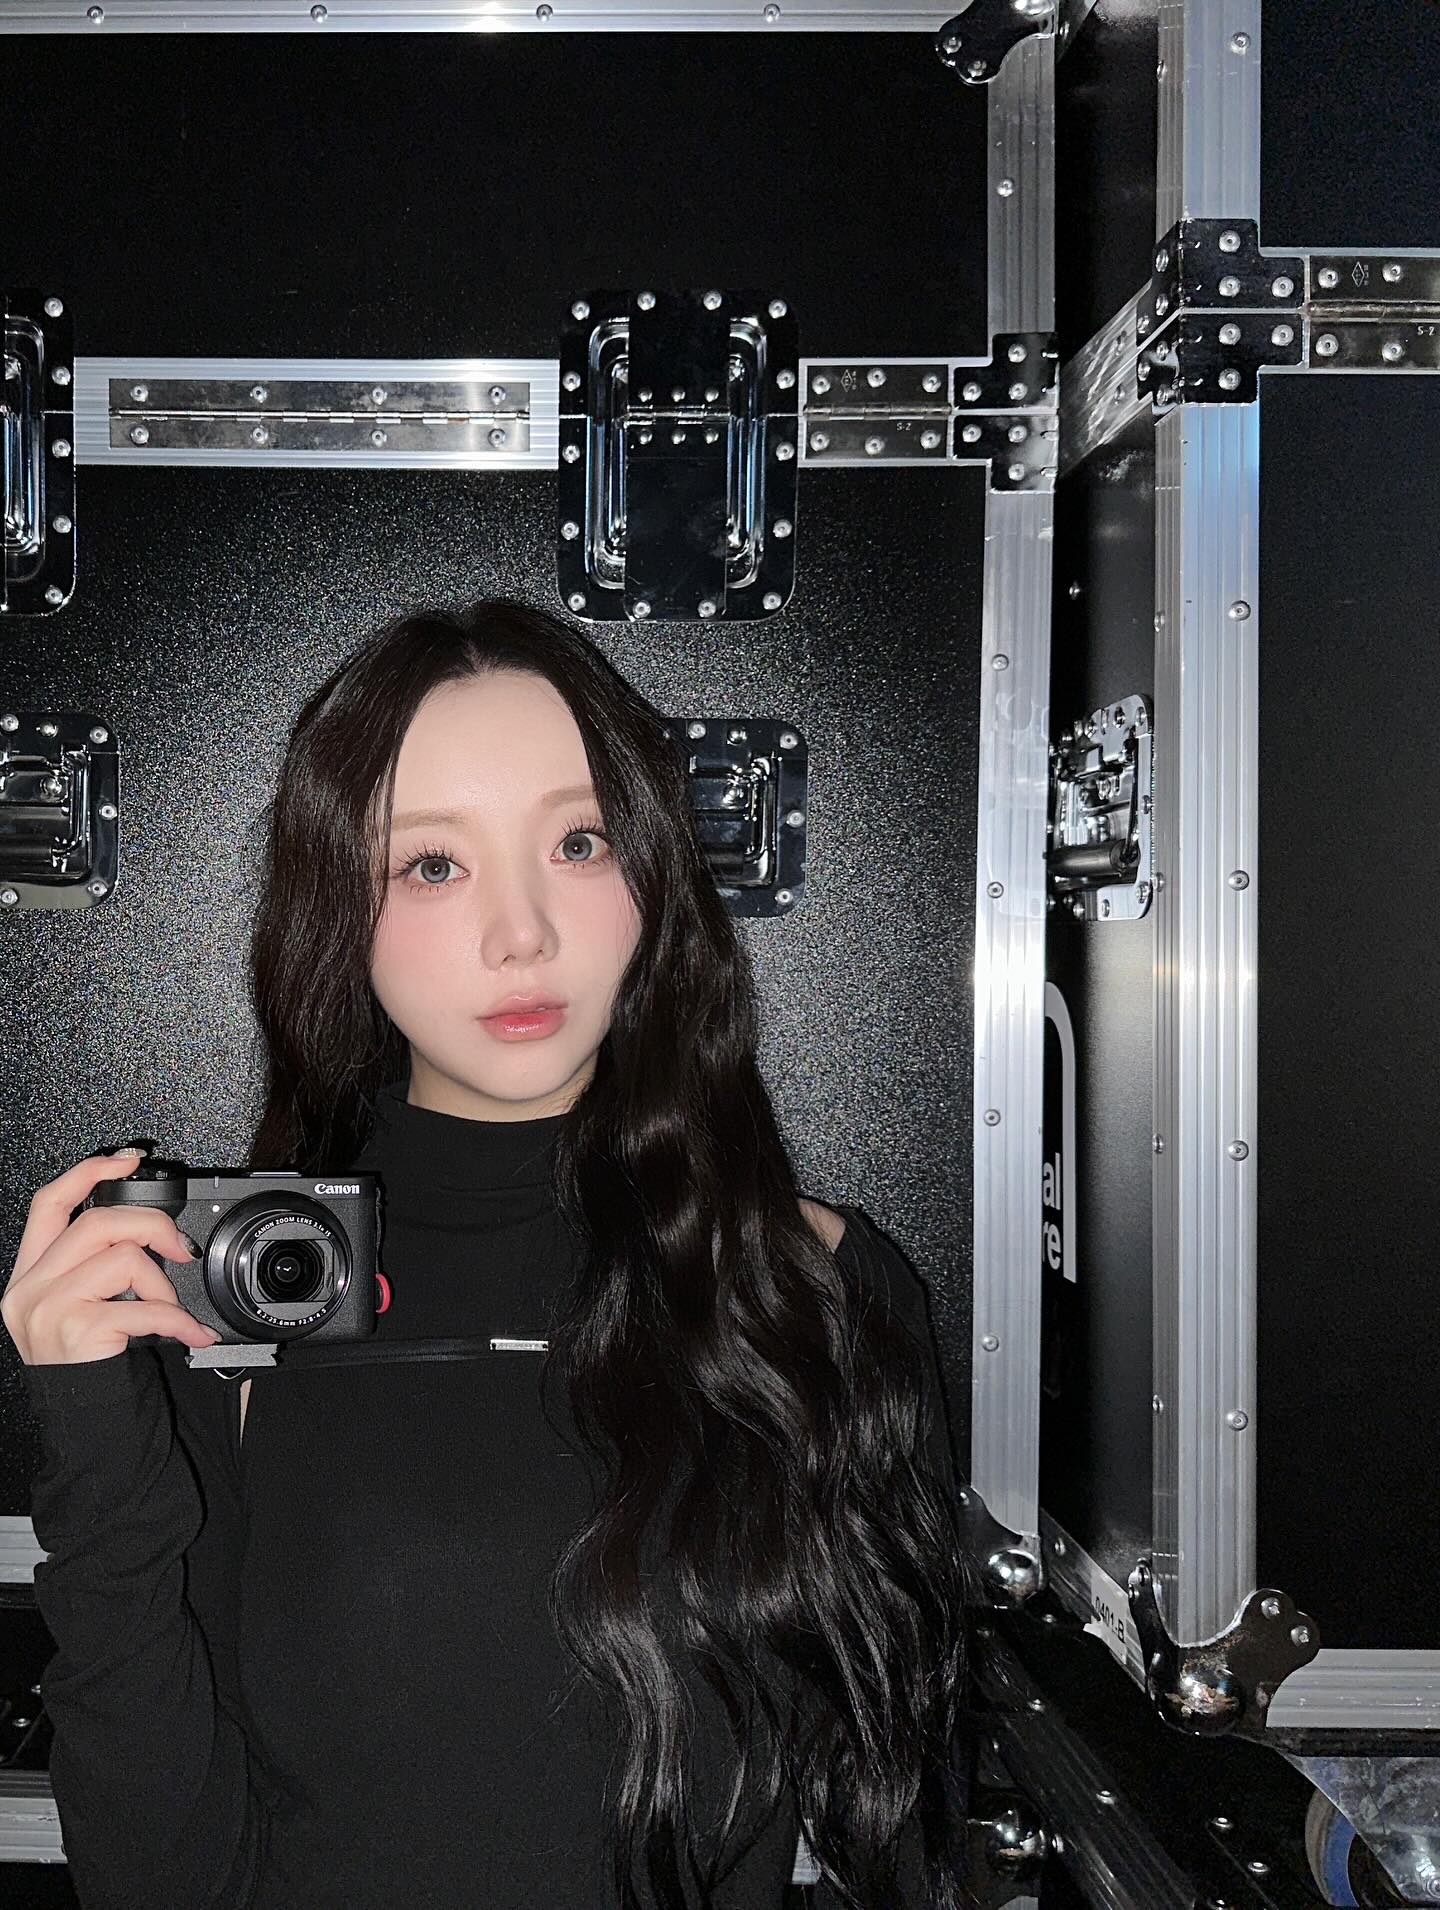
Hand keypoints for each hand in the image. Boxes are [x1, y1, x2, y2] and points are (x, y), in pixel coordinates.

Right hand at [2, 1150, 220, 1366]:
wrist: (85, 1424)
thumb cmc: (90, 1362)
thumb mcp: (79, 1305)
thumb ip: (93, 1263)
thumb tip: (147, 1226)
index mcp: (29, 1274)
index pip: (47, 1203)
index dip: (87, 1173)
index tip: (128, 1160)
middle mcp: (29, 1289)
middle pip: (97, 1222)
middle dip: (153, 1227)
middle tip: (181, 1251)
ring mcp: (48, 1309)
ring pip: (124, 1257)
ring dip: (163, 1285)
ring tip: (171, 1311)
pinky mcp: (77, 1331)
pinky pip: (145, 1307)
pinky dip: (181, 1320)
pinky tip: (193, 1334)